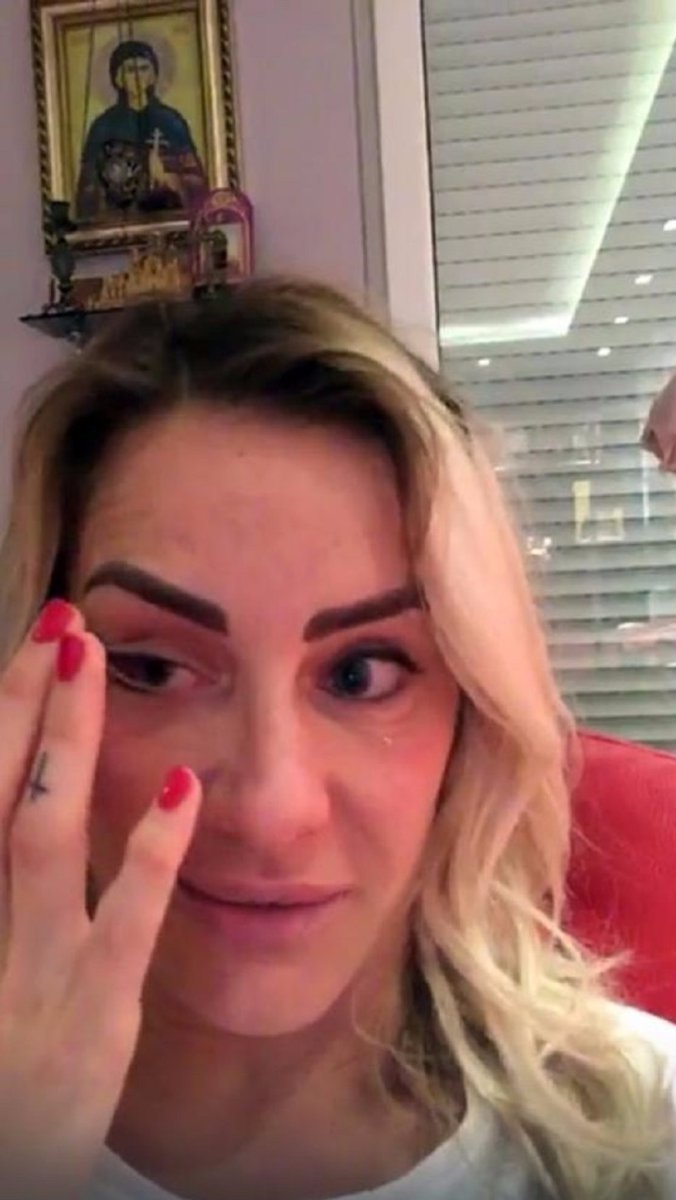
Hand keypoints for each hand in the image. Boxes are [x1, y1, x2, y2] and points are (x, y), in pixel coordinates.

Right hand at [0, 600, 200, 1199]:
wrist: (1, 1174)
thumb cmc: (1, 1058)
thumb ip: (9, 880)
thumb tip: (31, 792)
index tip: (30, 647)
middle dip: (21, 702)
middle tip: (59, 625)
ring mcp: (27, 974)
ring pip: (37, 834)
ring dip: (66, 739)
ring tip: (90, 661)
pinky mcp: (89, 1017)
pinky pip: (121, 922)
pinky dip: (149, 852)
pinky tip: (182, 787)